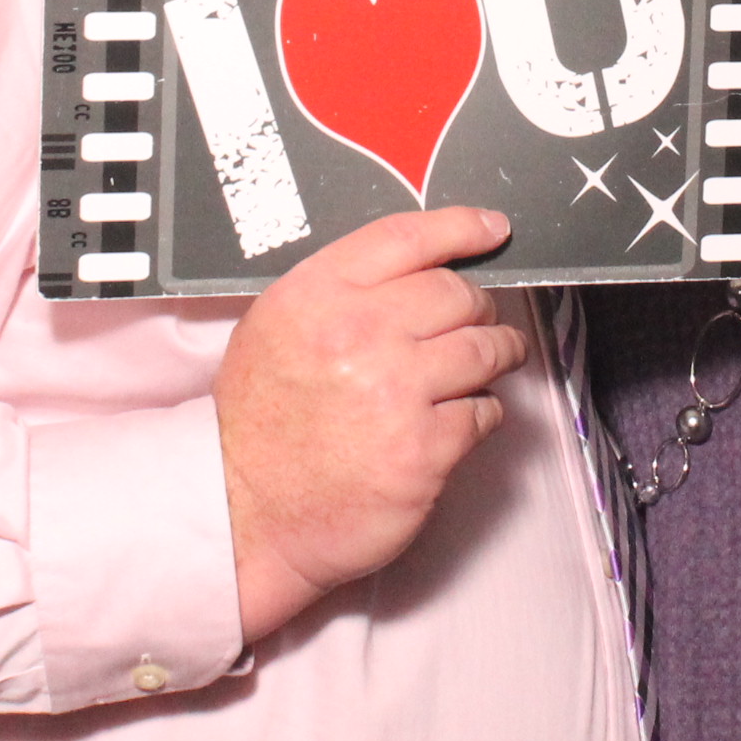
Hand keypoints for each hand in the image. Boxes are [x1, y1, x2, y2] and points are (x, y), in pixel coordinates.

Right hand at [214, 207, 529, 642]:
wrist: (241, 513)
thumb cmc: (258, 423)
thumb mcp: (274, 329)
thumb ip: (337, 293)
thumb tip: (415, 276)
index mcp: (318, 294)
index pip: (408, 237)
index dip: (462, 227)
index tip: (493, 229)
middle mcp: (360, 333)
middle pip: (458, 293)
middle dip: (479, 307)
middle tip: (481, 321)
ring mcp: (396, 392)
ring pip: (484, 349)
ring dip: (500, 353)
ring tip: (497, 359)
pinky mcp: (424, 450)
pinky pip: (483, 412)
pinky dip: (483, 412)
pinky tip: (464, 418)